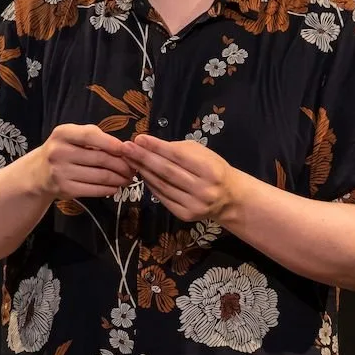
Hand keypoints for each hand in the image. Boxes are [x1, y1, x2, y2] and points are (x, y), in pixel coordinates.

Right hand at [34, 124, 133, 199]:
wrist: (39, 173)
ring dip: (119, 178)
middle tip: (134, 168)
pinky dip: (109, 189)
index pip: (90, 135)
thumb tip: (123, 148)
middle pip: (100, 158)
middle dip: (122, 164)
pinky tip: (115, 187)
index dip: (111, 142)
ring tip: (128, 178)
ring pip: (100, 176)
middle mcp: (59, 152)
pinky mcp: (65, 189)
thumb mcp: (72, 135)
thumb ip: (94, 136)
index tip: (127, 149)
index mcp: (62, 134)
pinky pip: (94, 190)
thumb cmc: (64, 150)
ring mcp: (61, 172)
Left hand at [122, 134, 236, 221]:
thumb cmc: (213, 169)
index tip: (139, 138)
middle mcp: (203, 190)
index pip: (178, 156)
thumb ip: (178, 149)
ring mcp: (194, 205)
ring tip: (129, 159)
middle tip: (126, 148)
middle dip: (143, 158)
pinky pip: (163, 198)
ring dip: (143, 171)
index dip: (157, 147)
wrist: (229, 198)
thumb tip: (149, 145)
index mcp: (210, 170)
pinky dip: (151, 185)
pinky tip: (142, 174)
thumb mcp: (203, 153)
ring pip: (162, 186)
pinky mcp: (185, 215)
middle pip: (167, 172)